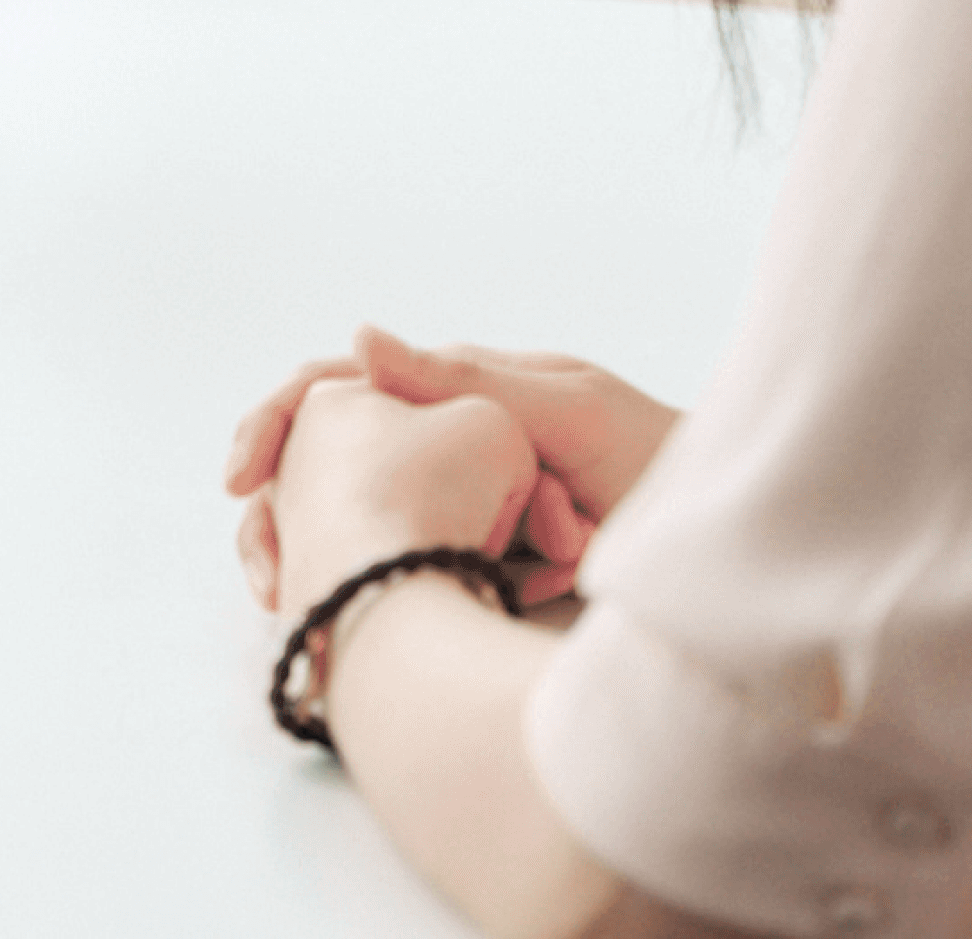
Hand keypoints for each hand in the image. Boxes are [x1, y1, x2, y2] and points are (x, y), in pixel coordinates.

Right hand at [228, 327, 674, 608]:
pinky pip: (395, 565)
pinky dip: (365, 594)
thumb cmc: (663, 463)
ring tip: (298, 614)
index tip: (243, 483)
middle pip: (323, 457)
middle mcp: (442, 437)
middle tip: (265, 576)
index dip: (275, 427)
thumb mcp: (570, 415)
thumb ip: (467, 384)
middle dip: (280, 511)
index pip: (332, 388)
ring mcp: (454, 498)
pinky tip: (345, 632)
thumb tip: (357, 339)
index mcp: (453, 388)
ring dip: (317, 560)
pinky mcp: (472, 556)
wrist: (727, 540)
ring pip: (350, 518)